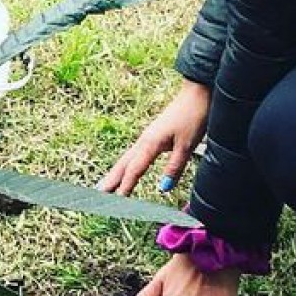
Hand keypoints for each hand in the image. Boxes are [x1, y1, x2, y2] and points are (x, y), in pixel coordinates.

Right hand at [99, 81, 210, 195]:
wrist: (197, 93)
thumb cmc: (193, 116)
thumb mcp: (186, 145)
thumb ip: (174, 167)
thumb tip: (163, 188)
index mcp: (150, 143)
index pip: (134, 170)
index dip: (125, 186)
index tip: (117, 202)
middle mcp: (144, 140)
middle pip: (124, 164)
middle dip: (111, 180)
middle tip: (98, 194)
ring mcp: (147, 137)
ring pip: (127, 158)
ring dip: (116, 173)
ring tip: (105, 186)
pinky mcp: (152, 135)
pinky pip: (134, 153)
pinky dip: (126, 164)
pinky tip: (126, 168)